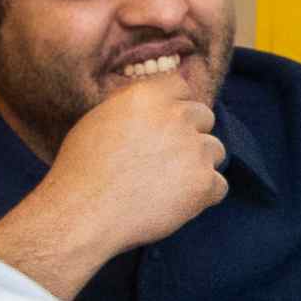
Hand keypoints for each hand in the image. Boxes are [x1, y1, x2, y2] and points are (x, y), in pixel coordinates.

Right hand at [43, 69, 229, 256]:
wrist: (83, 212)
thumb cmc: (81, 171)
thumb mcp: (98, 120)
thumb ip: (132, 108)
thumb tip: (152, 107)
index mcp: (148, 96)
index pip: (180, 87)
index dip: (174, 107)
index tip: (164, 126)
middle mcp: (177, 116)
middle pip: (204, 116)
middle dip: (190, 134)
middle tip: (166, 158)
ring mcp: (194, 149)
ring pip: (215, 150)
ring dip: (199, 164)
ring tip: (168, 184)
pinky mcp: (204, 182)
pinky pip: (219, 185)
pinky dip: (203, 196)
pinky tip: (176, 203)